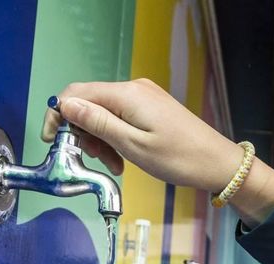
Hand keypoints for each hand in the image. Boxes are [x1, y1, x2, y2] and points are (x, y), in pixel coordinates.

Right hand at [42, 79, 273, 224]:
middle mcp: (134, 88)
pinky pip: (122, 117)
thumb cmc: (180, 159)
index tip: (55, 142)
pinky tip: (123, 158)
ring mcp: (144, 96)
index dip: (59, 117)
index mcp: (126, 95)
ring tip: (114, 164)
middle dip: (84, 132)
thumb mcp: (133, 146)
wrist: (219, 163)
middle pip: (89, 103)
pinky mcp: (152, 107)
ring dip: (101, 139)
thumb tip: (66, 105)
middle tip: (95, 160)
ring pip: (104, 113)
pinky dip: (116, 137)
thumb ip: (97, 123)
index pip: (75, 93)